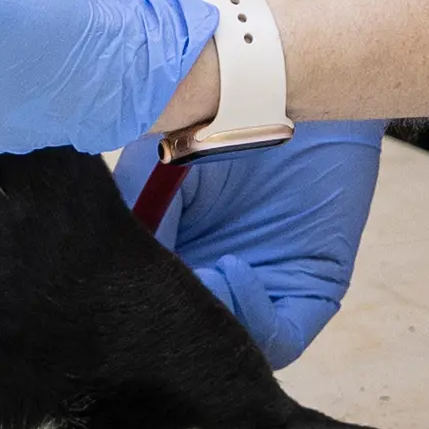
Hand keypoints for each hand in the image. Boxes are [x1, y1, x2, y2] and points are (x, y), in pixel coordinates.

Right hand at [127, 119, 378, 364]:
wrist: (296, 85)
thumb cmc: (222, 116)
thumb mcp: (158, 164)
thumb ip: (139, 217)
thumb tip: (119, 275)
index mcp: (176, 257)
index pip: (151, 306)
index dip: (135, 305)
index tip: (121, 290)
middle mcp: (217, 281)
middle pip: (191, 335)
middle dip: (171, 322)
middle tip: (158, 294)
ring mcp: (263, 292)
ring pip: (232, 344)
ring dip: (210, 320)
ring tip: (197, 277)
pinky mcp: (310, 293)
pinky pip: (281, 336)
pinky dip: (251, 314)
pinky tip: (232, 268)